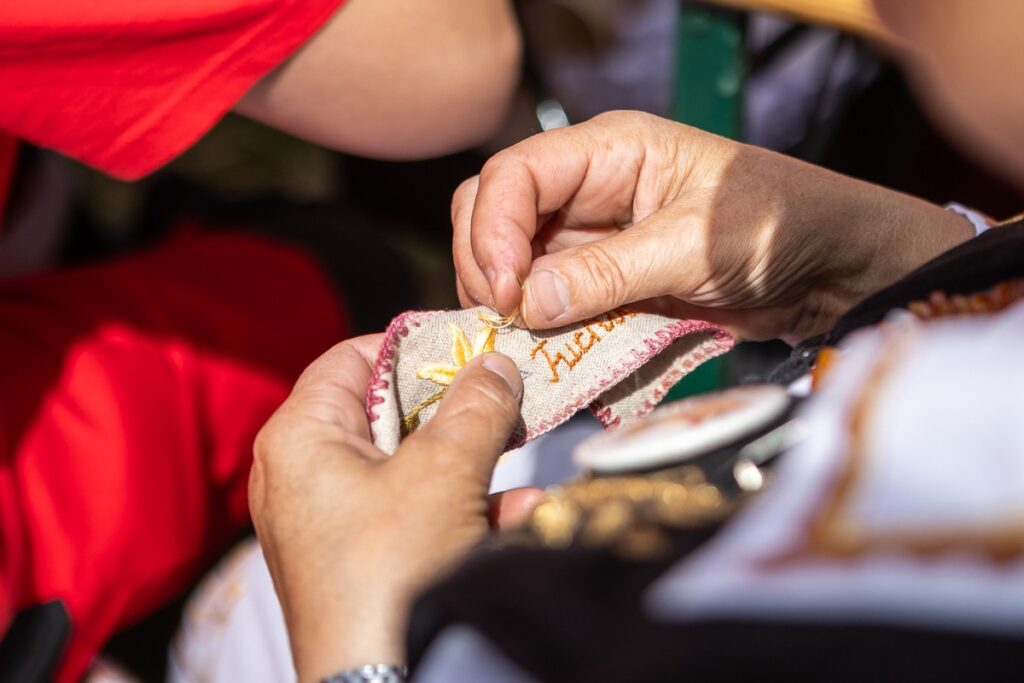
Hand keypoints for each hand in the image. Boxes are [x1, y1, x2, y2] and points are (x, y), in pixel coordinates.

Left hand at [249, 334, 537, 681]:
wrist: (384, 682)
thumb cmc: (392, 568)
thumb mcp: (443, 472)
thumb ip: (475, 406)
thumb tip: (496, 363)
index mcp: (300, 437)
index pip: (352, 357)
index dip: (415, 345)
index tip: (472, 345)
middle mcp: (304, 475)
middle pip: (387, 411)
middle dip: (457, 409)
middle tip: (506, 397)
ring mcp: (331, 523)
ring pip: (410, 466)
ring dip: (473, 463)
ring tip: (522, 458)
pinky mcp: (361, 562)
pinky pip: (414, 515)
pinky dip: (463, 510)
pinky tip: (519, 515)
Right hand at [452, 111, 973, 341]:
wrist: (831, 267)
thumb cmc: (778, 225)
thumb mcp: (693, 244)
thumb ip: (608, 273)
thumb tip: (527, 305)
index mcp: (609, 150)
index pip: (514, 175)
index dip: (493, 230)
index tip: (506, 291)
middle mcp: (589, 189)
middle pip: (495, 212)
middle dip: (487, 264)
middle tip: (503, 319)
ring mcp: (593, 237)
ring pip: (517, 262)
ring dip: (510, 302)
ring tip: (524, 341)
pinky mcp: (606, 281)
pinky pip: (552, 300)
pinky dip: (541, 326)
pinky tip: (546, 350)